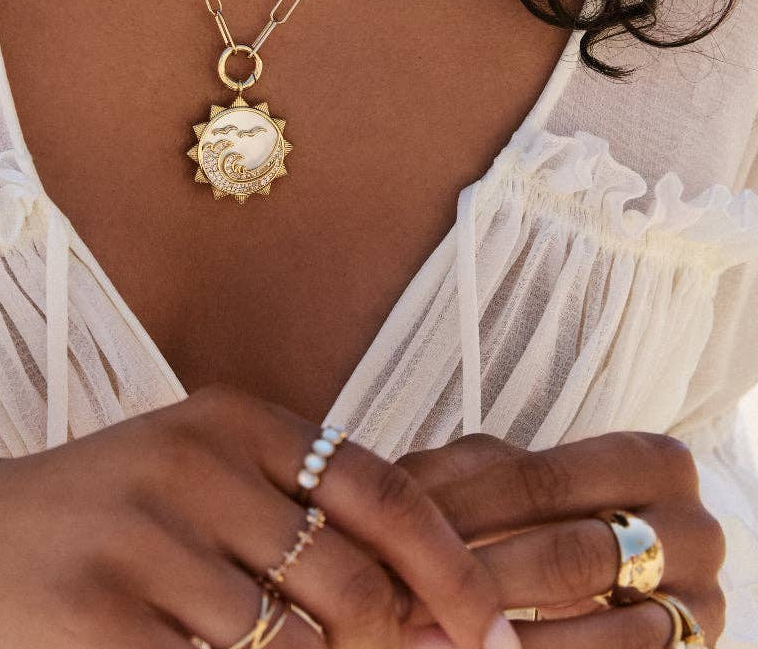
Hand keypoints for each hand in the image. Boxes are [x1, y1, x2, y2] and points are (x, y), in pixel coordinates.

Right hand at [0, 386, 520, 648]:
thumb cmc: (118, 515)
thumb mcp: (211, 478)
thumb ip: (307, 517)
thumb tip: (432, 604)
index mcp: (234, 420)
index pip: (380, 490)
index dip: (448, 567)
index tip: (491, 630)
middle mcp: (193, 464)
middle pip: (346, 582)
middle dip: (384, 645)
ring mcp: (139, 538)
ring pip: (286, 647)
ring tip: (256, 641)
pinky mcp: (93, 616)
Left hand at [398, 432, 725, 646]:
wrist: (612, 569)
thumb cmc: (539, 514)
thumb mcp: (498, 479)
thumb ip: (450, 478)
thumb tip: (387, 496)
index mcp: (653, 460)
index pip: (539, 482)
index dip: (458, 511)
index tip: (388, 534)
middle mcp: (696, 529)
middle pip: (570, 557)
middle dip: (476, 582)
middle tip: (398, 600)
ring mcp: (703, 604)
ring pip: (596, 632)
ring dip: (503, 638)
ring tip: (424, 640)